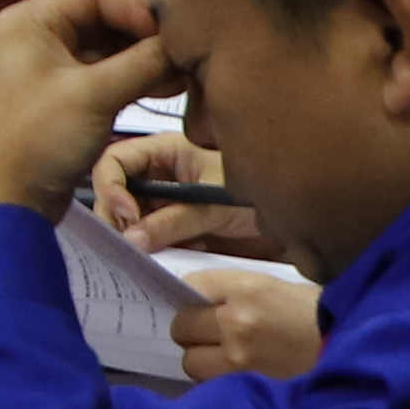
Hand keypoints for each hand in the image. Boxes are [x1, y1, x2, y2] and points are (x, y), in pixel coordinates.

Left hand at [0, 0, 173, 218]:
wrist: (2, 201)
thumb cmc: (35, 142)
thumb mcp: (95, 95)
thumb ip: (143, 62)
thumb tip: (183, 43)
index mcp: (28, 22)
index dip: (136, 8)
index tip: (169, 35)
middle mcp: (32, 37)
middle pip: (102, 16)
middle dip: (144, 37)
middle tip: (183, 58)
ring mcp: (44, 68)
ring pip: (105, 48)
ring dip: (142, 60)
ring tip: (180, 78)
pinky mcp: (57, 97)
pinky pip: (100, 75)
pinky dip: (130, 79)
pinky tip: (164, 90)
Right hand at [91, 132, 292, 259]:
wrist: (297, 218)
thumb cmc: (257, 195)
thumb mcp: (212, 206)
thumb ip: (171, 221)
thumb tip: (130, 241)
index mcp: (165, 152)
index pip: (115, 160)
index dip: (111, 186)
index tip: (127, 214)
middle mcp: (160, 174)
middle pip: (117, 190)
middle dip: (116, 216)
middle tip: (126, 242)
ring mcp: (166, 201)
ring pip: (130, 216)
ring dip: (132, 235)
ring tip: (144, 253)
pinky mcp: (176, 225)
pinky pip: (150, 236)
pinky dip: (150, 249)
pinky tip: (163, 256)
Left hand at [168, 264, 326, 386]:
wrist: (355, 350)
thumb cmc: (320, 315)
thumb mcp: (278, 288)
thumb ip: (236, 293)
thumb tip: (201, 301)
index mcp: (247, 289)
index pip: (192, 286)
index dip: (193, 296)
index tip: (200, 304)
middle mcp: (236, 321)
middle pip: (182, 325)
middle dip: (194, 329)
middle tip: (213, 333)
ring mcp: (238, 357)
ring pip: (191, 360)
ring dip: (203, 358)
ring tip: (226, 357)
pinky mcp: (246, 386)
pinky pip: (210, 383)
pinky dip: (218, 379)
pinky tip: (237, 374)